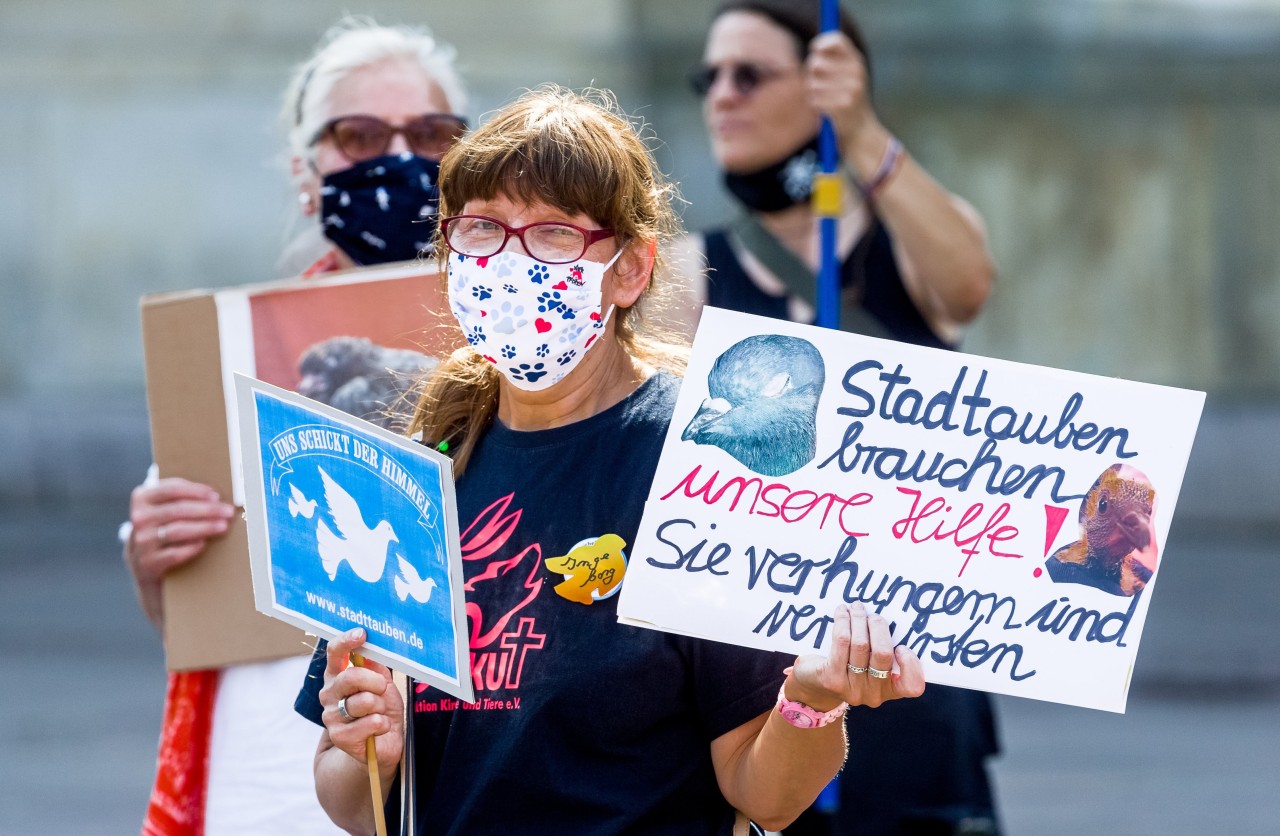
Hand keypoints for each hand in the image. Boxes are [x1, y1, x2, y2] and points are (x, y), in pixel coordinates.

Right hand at [123, 476, 235, 626]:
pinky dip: (191, 547)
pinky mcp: (147, 564)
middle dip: (207, 510)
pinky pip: (173, 553)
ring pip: (177, 530)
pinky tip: (204, 544)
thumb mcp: (165, 516)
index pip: (171, 489)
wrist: (149, 574)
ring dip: (204, 527)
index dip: (196, 491)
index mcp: (142, 499)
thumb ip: (182, 501)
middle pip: (177, 510)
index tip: (216, 495)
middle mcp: (138, 520)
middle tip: (227, 512)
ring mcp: (140, 543)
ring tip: (223, 526)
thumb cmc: (165, 536)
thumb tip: (217, 497)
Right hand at [319, 629, 404, 772]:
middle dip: (375, 682)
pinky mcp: (340, 737)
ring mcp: (331, 716)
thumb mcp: (382, 681)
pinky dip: (383, 724)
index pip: (334, 653)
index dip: (346, 641)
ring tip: (380, 712)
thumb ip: (375, 664)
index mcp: (337, 675)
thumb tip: (372, 644)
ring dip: (381, 706)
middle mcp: (329, 693)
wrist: (382, 743)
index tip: (362, 634)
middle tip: (382, 689)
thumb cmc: (381, 707)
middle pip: (351, 676)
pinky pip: (371, 722)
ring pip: (365, 701)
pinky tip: (380, 728)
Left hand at [787, 603, 924, 709]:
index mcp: (891, 690)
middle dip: (879, 627)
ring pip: (860, 644)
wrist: (815, 683)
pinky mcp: (832, 679)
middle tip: (873, 615)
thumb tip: (887, 617)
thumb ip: (883, 648)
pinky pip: (841, 642)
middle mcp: (874, 694)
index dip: (911, 665)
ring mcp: (852, 689)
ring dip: (859, 619)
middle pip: (883, 654)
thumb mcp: (872, 663)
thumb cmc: (850, 665)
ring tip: (856, 607)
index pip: (912, 686)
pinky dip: (843, 622)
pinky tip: (842, 612)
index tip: (902, 647)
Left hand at [804, 32, 877, 153]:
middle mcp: (856, 73)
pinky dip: (814, 104)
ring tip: (824, 97)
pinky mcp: (841, 107)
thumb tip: (815, 46)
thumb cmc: (848, 98)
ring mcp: (850, 90)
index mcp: (857, 61)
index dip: (821, 43)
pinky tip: (824, 108)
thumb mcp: (848, 74)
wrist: (861, 130)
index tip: (813, 49)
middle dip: (811, 72)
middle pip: (816, 62)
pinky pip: (813, 99)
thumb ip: (834, 58)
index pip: (837, 41)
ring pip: (812, 83)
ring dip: (813, 91)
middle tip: (819, 81)